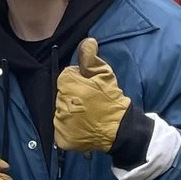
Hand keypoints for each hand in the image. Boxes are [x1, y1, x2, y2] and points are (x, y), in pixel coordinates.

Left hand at [53, 38, 131, 153]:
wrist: (120, 129)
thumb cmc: (111, 100)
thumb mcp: (104, 74)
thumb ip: (90, 57)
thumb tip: (86, 41)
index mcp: (68, 86)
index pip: (64, 78)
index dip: (77, 81)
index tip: (88, 88)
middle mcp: (61, 104)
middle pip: (61, 95)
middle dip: (73, 96)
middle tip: (89, 102)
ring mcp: (61, 123)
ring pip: (60, 111)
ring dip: (70, 112)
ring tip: (87, 115)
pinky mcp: (62, 138)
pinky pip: (60, 129)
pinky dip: (69, 128)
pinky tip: (82, 125)